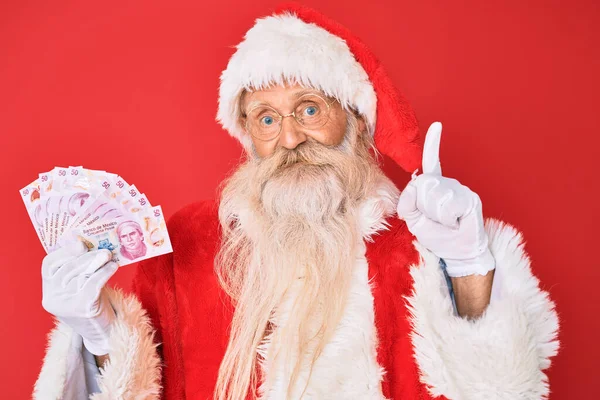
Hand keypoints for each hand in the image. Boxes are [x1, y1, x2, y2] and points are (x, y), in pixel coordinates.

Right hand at [41, 241, 118, 354]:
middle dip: (86, 257)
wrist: (105, 332)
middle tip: (103, 250)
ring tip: (109, 257)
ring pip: (81, 275)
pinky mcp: (82, 309)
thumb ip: (80, 266)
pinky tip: (113, 267)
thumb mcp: (82, 283)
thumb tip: (85, 240)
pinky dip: (104, 273)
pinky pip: (93, 284)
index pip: (49, 264)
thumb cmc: (94, 302)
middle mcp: (52, 298)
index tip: (80, 243)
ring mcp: (66, 305)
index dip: (64, 251)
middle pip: (67, 268)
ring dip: (97, 263)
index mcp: (48, 290)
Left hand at [397, 122, 494, 276]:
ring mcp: (460, 189)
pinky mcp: (470, 199)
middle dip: (422, 206)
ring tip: (446, 222)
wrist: (457, 252)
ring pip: (434, 195)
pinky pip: (447, 205)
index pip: (431, 161)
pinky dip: (446, 218)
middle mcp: (448, 183)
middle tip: (434, 218)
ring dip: (435, 214)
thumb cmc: (437, 235)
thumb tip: (413, 183)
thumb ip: (406, 202)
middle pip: (423, 184)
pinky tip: (455, 222)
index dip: (433, 143)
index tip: (437, 125)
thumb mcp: (413, 219)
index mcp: (434, 185)